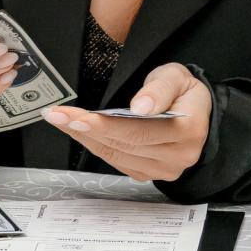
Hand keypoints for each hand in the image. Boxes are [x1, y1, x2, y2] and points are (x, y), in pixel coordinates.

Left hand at [40, 63, 212, 182]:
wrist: (194, 111)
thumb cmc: (183, 91)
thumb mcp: (175, 77)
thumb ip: (159, 89)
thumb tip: (140, 107)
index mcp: (188, 130)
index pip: (139, 131)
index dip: (104, 126)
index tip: (76, 118)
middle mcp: (178, 155)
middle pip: (123, 144)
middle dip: (84, 128)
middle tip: (55, 115)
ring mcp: (164, 169)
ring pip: (115, 155)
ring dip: (84, 137)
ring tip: (60, 120)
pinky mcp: (149, 173)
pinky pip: (116, 161)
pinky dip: (94, 145)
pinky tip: (78, 131)